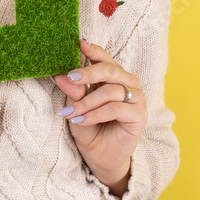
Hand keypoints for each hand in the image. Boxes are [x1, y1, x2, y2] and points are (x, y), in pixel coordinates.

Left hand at [50, 38, 145, 186]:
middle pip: (110, 70)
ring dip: (87, 102)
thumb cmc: (88, 127)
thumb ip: (73, 91)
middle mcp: (127, 84)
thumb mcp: (75, 107)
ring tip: (70, 113)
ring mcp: (136, 99)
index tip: (80, 43)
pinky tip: (82, 120)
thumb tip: (60, 76)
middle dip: (88, 73)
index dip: (94, 50)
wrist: (98, 155)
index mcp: (113, 77)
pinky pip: (116, 108)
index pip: (105, 59)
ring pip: (111, 90)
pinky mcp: (140, 115)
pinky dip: (96, 114)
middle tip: (70, 77)